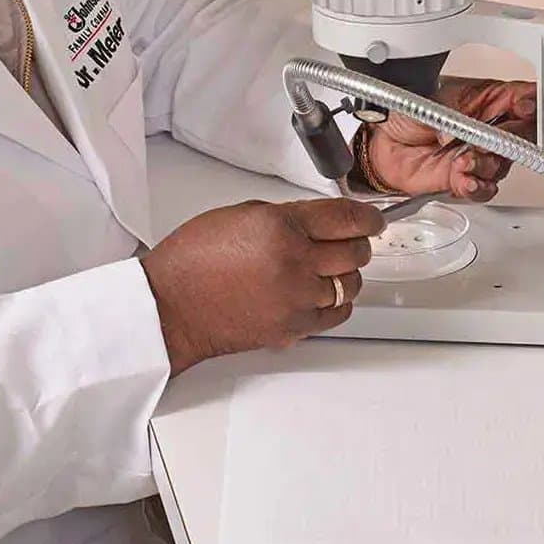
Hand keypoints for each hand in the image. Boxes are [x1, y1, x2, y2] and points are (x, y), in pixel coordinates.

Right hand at [141, 198, 385, 374]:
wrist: (171, 306)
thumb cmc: (193, 260)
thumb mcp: (240, 215)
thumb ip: (286, 217)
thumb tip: (319, 222)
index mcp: (281, 227)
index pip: (346, 219)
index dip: (367, 219)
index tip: (372, 221)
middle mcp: (294, 262)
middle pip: (354, 252)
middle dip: (357, 245)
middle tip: (350, 243)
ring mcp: (296, 298)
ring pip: (349, 285)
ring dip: (345, 275)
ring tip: (330, 270)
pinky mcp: (293, 328)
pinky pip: (336, 314)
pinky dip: (336, 303)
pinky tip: (324, 295)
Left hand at [365, 77, 537, 200]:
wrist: (380, 143)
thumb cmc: (405, 113)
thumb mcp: (437, 98)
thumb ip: (472, 104)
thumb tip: (502, 108)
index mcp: (488, 101)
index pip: (525, 102)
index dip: (530, 107)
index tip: (523, 110)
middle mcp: (488, 130)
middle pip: (521, 138)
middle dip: (508, 141)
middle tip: (486, 140)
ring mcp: (478, 156)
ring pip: (503, 165)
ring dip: (485, 164)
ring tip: (463, 160)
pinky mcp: (465, 179)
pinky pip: (484, 189)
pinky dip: (476, 186)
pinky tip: (464, 179)